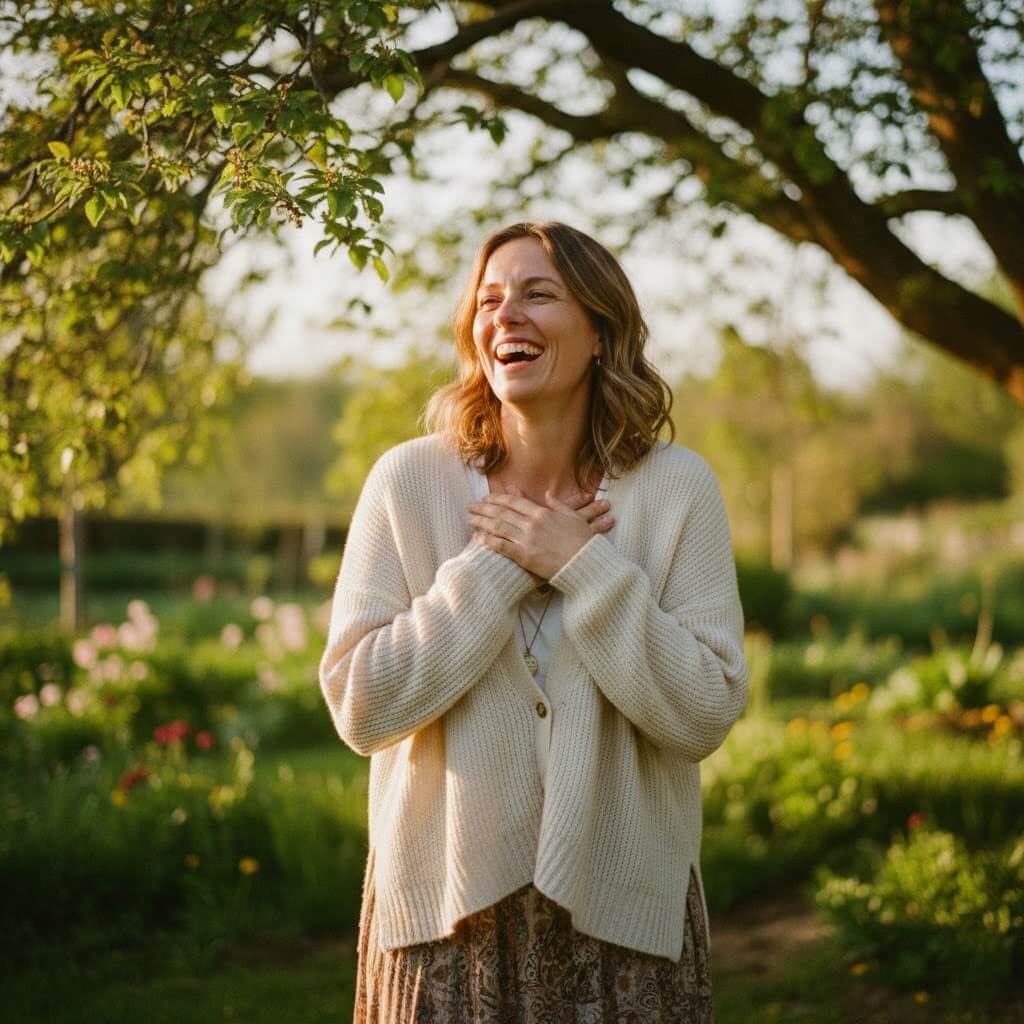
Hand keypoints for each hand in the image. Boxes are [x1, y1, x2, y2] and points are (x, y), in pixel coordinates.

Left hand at [468, 487, 613, 582]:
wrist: (585, 562)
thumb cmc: (583, 541)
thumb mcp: (573, 517)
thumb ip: (558, 504)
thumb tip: (548, 495)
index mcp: (542, 513)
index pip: (514, 502)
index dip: (498, 499)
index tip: (487, 498)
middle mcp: (532, 524)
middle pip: (502, 513)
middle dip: (484, 509)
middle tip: (471, 507)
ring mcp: (527, 540)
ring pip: (498, 527)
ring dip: (481, 522)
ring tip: (470, 520)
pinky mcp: (525, 556)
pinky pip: (502, 546)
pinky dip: (488, 541)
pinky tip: (477, 538)